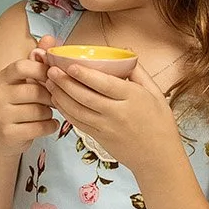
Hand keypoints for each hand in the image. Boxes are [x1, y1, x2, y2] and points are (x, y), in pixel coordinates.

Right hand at [0, 35, 57, 147]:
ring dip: (50, 113)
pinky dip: (50, 126)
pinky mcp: (8, 133)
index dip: (42, 71)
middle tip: (54, 100)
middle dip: (51, 97)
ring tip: (47, 113)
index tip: (52, 78)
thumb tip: (50, 37)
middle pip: (35, 91)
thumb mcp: (25, 82)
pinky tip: (48, 124)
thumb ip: (38, 60)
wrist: (1, 138)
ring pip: (39, 110)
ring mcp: (1, 115)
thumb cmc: (18, 106)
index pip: (23, 66)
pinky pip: (40, 127)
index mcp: (3, 77)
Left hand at [43, 58, 179, 168]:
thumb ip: (138, 72)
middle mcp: (118, 114)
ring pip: (77, 110)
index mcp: (133, 99)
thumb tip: (125, 51)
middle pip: (86, 97)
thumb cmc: (160, 122)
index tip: (70, 64)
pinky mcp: (99, 138)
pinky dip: (65, 111)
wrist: (158, 158)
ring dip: (60, 96)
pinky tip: (58, 100)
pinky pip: (78, 123)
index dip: (86, 75)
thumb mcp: (156, 94)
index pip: (105, 85)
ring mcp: (106, 128)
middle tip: (51, 70)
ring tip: (49, 82)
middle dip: (65, 82)